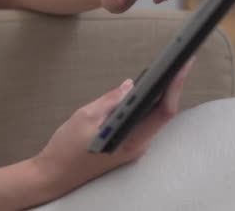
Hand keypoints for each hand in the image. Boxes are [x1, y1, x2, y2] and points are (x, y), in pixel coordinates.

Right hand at [33, 58, 195, 198]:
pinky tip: (149, 88)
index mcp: (132, 141)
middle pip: (163, 112)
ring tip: (169, 69)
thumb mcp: (85, 117)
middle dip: (172, 86)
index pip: (163, 112)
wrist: (53, 175)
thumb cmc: (66, 149)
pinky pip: (143, 121)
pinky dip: (148, 103)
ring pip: (154, 116)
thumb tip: (130, 85)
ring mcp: (134, 146)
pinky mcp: (127, 144)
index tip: (181, 66)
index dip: (174, 87)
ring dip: (161, 93)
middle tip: (179, 60)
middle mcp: (138, 146)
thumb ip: (111, 100)